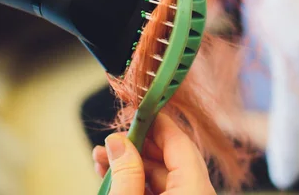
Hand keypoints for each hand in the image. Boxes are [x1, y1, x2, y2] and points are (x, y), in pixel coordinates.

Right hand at [93, 114, 216, 194]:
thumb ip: (125, 172)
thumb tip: (118, 142)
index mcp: (195, 191)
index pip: (180, 143)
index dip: (157, 123)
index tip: (139, 111)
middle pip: (172, 160)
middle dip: (138, 148)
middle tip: (112, 141)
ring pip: (165, 178)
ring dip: (133, 167)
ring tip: (103, 161)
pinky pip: (163, 193)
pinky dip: (140, 184)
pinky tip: (114, 179)